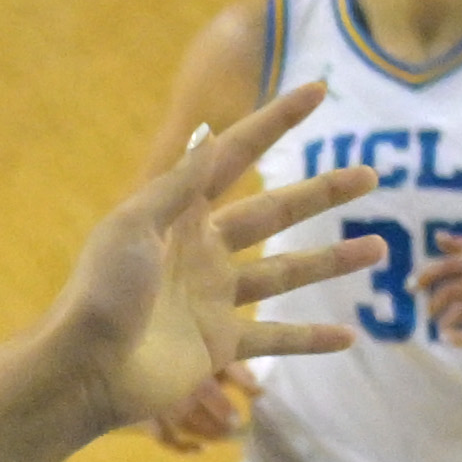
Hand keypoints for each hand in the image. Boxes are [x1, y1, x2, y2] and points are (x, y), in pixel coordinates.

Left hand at [40, 84, 373, 440]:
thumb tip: (211, 132)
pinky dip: (309, 339)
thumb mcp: (133, 226)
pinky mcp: (217, 345)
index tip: (318, 91)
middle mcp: (200, 254)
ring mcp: (211, 300)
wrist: (81, 371)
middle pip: (273, 214)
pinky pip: (274, 339)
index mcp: (177, 217)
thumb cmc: (100, 294)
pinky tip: (348, 337)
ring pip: (285, 274)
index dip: (275, 123)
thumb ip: (178, 185)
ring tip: (380, 249)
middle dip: (321, 194)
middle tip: (371, 176)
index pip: (236, 157)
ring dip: (331, 261)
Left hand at [418, 233, 461, 351]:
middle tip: (429, 311)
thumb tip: (438, 237)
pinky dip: (455, 338)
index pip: (453, 264)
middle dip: (432, 303)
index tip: (411, 287)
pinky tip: (449, 338)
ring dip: (443, 322)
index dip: (426, 275)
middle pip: (451, 290)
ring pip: (459, 312)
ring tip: (441, 325)